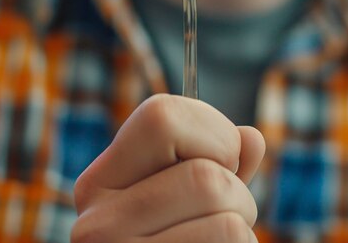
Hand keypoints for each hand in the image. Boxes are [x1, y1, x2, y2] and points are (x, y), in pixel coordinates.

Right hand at [71, 94, 265, 242]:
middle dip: (238, 192)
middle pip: (207, 175)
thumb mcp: (189, 197)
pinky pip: (233, 240)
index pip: (162, 116)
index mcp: (100, 182)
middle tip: (221, 215)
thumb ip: (219, 165)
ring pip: (227, 213)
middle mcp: (95, 221)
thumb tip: (252, 138)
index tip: (220, 160)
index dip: (212, 133)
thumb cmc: (177, 241)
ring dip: (242, 225)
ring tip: (213, 241)